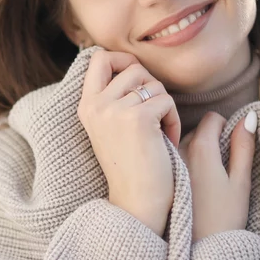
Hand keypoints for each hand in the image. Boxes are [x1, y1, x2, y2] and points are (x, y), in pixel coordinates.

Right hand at [78, 49, 180, 236]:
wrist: (137, 201)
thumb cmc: (130, 165)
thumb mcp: (110, 127)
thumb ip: (113, 97)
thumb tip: (132, 63)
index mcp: (86, 106)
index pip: (99, 58)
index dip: (123, 60)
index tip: (138, 82)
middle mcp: (96, 105)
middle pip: (133, 67)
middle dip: (151, 86)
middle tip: (153, 114)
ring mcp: (114, 111)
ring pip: (153, 84)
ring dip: (164, 106)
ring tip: (160, 132)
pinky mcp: (137, 119)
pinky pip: (166, 101)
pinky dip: (173, 121)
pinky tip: (167, 141)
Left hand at [178, 111, 256, 242]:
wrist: (197, 251)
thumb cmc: (224, 218)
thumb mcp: (241, 181)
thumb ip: (244, 146)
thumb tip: (249, 117)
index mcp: (200, 149)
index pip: (212, 118)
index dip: (226, 128)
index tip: (231, 148)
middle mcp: (177, 152)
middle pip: (196, 131)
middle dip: (209, 140)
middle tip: (220, 168)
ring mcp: (165, 166)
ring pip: (182, 146)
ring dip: (194, 153)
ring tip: (204, 181)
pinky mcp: (160, 180)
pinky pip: (170, 162)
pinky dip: (181, 166)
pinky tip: (190, 188)